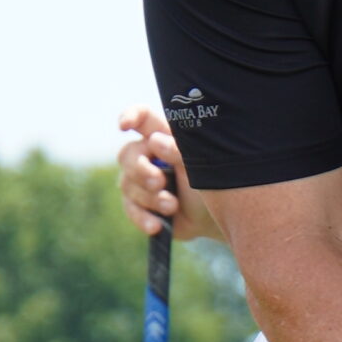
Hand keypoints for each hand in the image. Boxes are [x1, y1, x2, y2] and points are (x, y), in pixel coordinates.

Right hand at [117, 108, 211, 242]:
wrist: (217, 215)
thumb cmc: (210, 180)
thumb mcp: (201, 163)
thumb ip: (178, 150)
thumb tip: (154, 142)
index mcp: (162, 135)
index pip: (142, 118)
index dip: (130, 116)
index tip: (124, 126)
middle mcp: (146, 155)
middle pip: (128, 155)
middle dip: (141, 170)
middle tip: (160, 182)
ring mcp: (139, 180)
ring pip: (128, 185)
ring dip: (150, 197)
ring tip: (172, 205)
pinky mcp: (138, 204)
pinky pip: (130, 209)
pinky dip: (143, 218)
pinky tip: (156, 225)